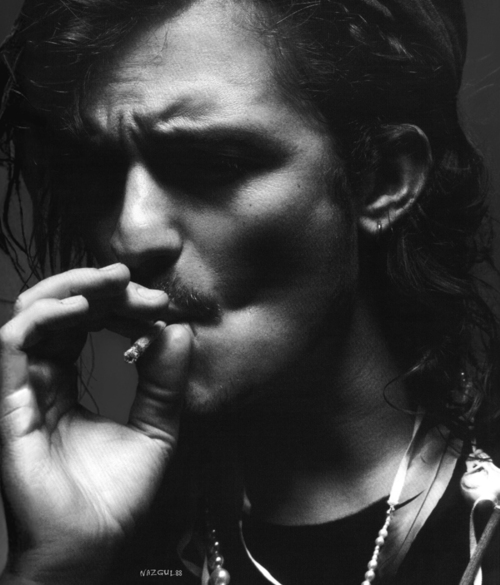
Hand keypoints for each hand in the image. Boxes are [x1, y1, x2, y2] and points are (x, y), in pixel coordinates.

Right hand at [0, 264, 191, 583]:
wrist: (89, 547)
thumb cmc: (115, 496)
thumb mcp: (155, 429)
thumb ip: (165, 382)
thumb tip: (179, 330)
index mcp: (71, 382)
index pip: (88, 324)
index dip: (119, 305)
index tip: (158, 304)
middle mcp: (45, 379)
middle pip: (61, 310)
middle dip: (99, 288)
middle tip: (137, 283)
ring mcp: (26, 388)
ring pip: (34, 314)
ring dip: (73, 287)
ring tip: (113, 283)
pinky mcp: (13, 402)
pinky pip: (14, 343)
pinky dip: (45, 313)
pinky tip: (82, 306)